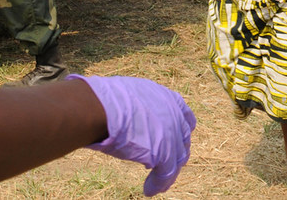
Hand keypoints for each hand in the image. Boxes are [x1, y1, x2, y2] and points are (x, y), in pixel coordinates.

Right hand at [67, 75, 195, 196]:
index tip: (177, 135)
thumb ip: (137, 106)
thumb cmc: (105, 100)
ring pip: (177, 158)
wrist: (102, 107)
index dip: (181, 127)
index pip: (184, 115)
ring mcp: (172, 134)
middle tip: (164, 159)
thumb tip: (128, 114)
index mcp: (166, 97)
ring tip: (156, 182)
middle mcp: (174, 115)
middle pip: (182, 138)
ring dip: (167, 171)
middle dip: (175, 150)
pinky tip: (149, 190)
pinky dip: (158, 183)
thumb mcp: (128, 95)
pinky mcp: (166, 154)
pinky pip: (166, 174)